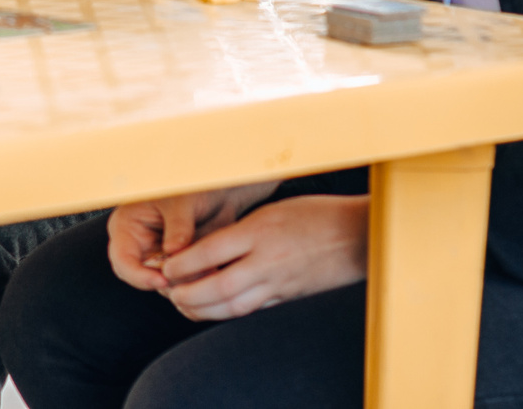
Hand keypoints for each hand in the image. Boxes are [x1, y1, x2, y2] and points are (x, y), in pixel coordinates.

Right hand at [106, 181, 279, 292]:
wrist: (219, 193)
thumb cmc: (192, 187)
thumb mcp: (182, 201)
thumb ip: (178, 225)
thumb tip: (172, 251)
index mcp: (129, 227)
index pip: (123, 260)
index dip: (138, 275)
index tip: (162, 279)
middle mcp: (141, 247)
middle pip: (143, 278)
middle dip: (167, 281)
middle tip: (190, 274)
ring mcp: (160, 259)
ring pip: (165, 285)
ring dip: (185, 283)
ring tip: (207, 268)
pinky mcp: (179, 268)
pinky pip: (183, 285)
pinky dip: (197, 284)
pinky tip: (211, 271)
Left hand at [156, 194, 370, 321]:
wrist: (357, 235)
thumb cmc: (315, 214)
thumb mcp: (272, 211)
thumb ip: (241, 231)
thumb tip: (205, 250)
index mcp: (259, 232)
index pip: (209, 253)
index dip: (181, 264)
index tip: (166, 267)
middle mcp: (266, 261)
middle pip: (216, 288)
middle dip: (186, 295)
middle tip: (169, 292)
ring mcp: (278, 283)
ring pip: (232, 307)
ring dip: (202, 310)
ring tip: (184, 304)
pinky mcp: (287, 297)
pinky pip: (251, 309)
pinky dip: (226, 312)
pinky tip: (213, 309)